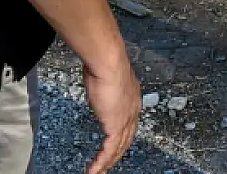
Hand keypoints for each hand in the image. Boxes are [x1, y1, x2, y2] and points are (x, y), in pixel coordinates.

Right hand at [82, 51, 140, 173]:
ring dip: (108, 162)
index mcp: (132, 99)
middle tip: (108, 164)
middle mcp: (133, 111)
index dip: (123, 136)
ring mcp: (125, 119)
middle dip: (118, 154)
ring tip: (99, 171)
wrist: (108, 62)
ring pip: (119, 148)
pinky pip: (109, 149)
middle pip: (127, 139)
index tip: (115, 144)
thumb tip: (100, 87)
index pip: (129, 124)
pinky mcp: (115, 125)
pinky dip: (101, 162)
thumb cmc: (106, 63)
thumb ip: (106, 87)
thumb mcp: (107, 77)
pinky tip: (94, 169)